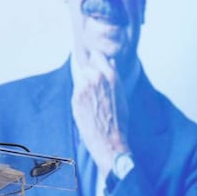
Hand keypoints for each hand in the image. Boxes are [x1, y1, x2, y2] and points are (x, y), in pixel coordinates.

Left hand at [71, 51, 129, 176]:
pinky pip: (77, 90)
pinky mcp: (75, 97)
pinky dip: (80, 94)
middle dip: (89, 73)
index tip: (95, 64)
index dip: (95, 60)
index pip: (97, 55)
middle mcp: (96, 79)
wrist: (108, 140)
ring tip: (93, 99)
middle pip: (87, 65)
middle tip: (94, 87)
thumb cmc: (118, 119)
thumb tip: (110, 61)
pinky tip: (88, 106)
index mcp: (110, 76)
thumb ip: (113, 76)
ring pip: (81, 78)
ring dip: (84, 84)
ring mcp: (84, 87)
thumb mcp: (121, 94)